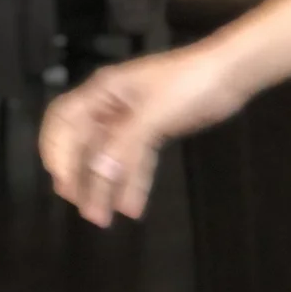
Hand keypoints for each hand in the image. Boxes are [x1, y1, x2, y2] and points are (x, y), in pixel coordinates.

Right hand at [39, 45, 242, 226]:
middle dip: (78, 177)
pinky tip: (131, 208)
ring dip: (103, 187)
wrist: (233, 73)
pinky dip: (130, 183)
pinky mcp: (149, 132)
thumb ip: (123, 145)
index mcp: (102, 91)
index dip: (57, 152)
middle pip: (81, 144)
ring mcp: (129, 121)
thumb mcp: (154, 114)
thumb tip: (96, 174)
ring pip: (106, 158)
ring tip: (103, 218)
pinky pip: (132, 162)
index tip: (64, 183)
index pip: (63, 121)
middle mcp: (108, 106)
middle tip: (83, 209)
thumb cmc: (190, 84)